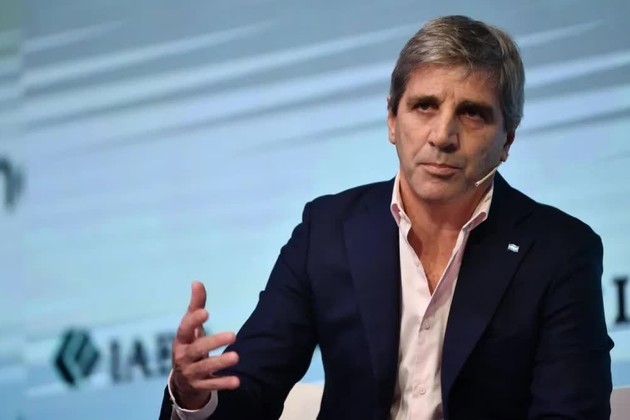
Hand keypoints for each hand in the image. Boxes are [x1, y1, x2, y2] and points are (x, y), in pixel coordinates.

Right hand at [170, 281, 239, 408]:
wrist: (182, 381)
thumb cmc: (189, 346)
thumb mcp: (190, 328)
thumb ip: (195, 306)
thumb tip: (197, 282)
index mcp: (181, 340)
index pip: (185, 329)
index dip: (193, 321)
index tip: (206, 312)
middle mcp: (183, 356)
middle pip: (197, 349)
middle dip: (214, 342)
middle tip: (233, 335)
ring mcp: (191, 373)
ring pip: (205, 368)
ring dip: (220, 362)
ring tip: (236, 357)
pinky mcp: (199, 386)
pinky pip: (211, 385)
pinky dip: (223, 383)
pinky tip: (237, 381)